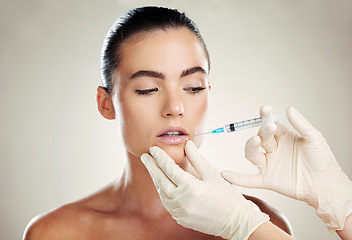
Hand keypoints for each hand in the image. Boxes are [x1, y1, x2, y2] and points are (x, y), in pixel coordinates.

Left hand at [141, 140, 268, 239]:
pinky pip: (167, 203)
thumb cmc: (227, 197)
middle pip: (161, 180)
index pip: (169, 169)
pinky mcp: (181, 218)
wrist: (236, 222)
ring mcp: (180, 212)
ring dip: (157, 180)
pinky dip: (164, 192)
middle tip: (145, 156)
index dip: (160, 158)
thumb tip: (188, 144)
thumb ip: (197, 159)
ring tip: (154, 168)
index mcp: (190, 188)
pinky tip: (164, 184)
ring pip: (162, 193)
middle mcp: (181, 201)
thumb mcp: (213, 174)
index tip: (153, 149)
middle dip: (152, 167)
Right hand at [222, 106, 351, 231]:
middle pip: (261, 137)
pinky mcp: (267, 179)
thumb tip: (289, 109)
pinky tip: (225, 174)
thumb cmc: (322, 161)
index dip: (266, 117)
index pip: (271, 124)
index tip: (265, 109)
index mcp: (284, 137)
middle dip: (263, 132)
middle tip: (269, 127)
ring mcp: (269, 164)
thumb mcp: (314, 138)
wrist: (325, 185)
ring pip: (252, 154)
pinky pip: (249, 179)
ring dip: (251, 146)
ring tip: (256, 141)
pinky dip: (236, 178)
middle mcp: (274, 149)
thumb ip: (301, 123)